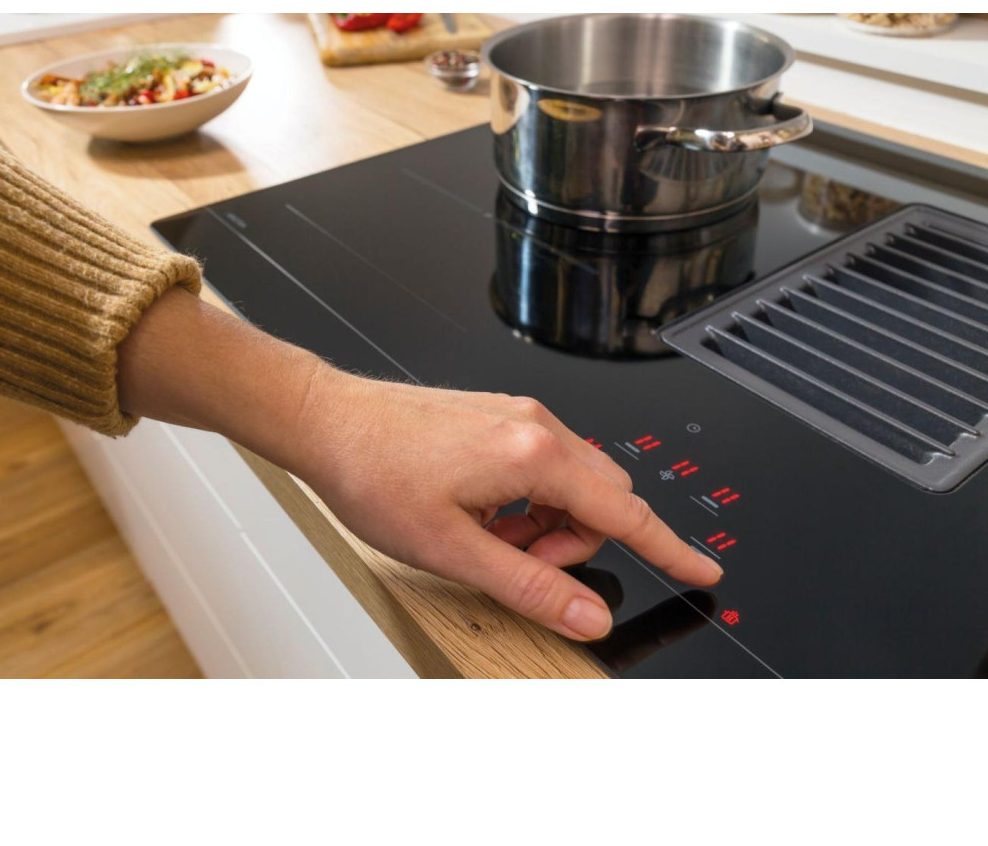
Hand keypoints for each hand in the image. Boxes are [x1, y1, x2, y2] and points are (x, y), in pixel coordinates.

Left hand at [119, 289, 721, 642]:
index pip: (625, 513)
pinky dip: (531, 499)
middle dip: (578, 542)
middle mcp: (536, 425)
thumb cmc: (376, 472)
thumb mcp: (453, 548)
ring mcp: (519, 416)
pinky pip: (544, 463)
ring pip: (573, 481)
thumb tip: (588, 615)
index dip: (670, 548)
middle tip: (522, 563)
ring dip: (549, 523)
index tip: (702, 568)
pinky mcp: (501, 416)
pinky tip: (484, 511)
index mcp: (534, 454)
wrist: (329, 421)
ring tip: (490, 538)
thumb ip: (529, 586)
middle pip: (603, 497)